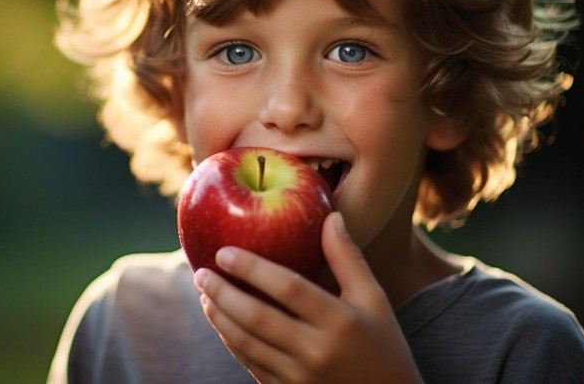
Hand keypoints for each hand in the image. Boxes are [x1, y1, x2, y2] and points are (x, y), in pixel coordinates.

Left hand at [193, 212, 422, 383]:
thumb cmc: (383, 346)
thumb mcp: (374, 301)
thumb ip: (348, 259)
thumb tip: (331, 216)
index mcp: (340, 322)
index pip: (288, 287)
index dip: (252, 268)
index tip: (223, 252)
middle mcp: (317, 351)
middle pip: (257, 317)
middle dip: (223, 293)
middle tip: (201, 273)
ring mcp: (300, 377)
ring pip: (247, 344)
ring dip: (220, 318)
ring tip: (205, 295)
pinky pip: (251, 364)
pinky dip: (232, 342)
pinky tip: (221, 323)